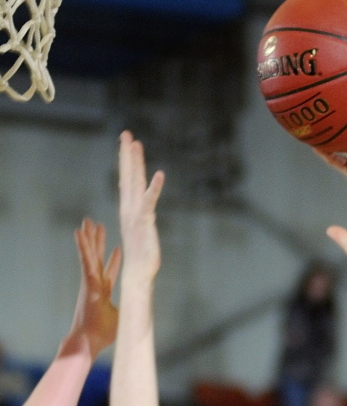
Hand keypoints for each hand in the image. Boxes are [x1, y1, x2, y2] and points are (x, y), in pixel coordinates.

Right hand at [60, 218, 121, 359]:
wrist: (89, 341)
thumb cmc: (103, 334)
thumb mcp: (122, 317)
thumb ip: (130, 308)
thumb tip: (141, 308)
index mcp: (103, 292)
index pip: (110, 272)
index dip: (115, 260)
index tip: (119, 248)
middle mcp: (95, 284)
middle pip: (97, 258)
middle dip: (98, 242)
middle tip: (96, 225)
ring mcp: (90, 282)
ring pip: (89, 255)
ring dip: (89, 238)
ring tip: (87, 222)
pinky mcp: (87, 282)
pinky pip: (85, 261)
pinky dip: (83, 247)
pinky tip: (79, 232)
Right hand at [117, 131, 164, 280]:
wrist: (138, 271)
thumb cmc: (142, 256)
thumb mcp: (142, 231)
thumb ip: (143, 218)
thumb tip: (144, 212)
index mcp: (128, 208)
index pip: (126, 179)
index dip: (126, 161)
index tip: (127, 144)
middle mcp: (129, 207)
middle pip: (127, 175)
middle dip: (127, 154)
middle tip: (127, 133)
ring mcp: (135, 213)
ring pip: (135, 182)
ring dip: (135, 162)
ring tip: (136, 143)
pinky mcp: (145, 221)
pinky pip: (150, 201)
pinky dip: (155, 187)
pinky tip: (160, 174)